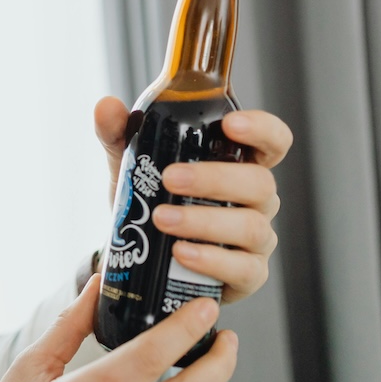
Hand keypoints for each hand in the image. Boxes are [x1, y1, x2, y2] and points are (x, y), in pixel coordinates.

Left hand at [94, 98, 291, 303]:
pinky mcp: (247, 275)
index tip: (230, 124)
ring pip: (252, 227)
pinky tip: (180, 254)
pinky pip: (243, 269)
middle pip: (260, 183)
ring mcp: (257, 239)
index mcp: (240, 163)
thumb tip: (107, 106)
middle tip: (169, 179)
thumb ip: (119, 133)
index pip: (273, 141)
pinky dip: (212, 261)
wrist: (139, 252)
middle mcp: (258, 200)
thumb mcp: (131, 163)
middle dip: (215, 179)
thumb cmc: (150, 196)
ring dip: (205, 222)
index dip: (262, 129)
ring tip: (162, 219)